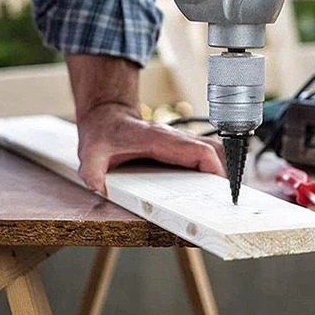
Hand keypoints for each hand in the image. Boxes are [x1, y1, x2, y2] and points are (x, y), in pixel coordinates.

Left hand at [76, 103, 224, 192]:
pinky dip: (213, 166)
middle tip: (222, 197)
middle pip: (214, 149)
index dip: (214, 168)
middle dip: (224, 171)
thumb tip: (97, 186)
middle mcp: (175, 138)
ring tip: (218, 194)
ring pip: (213, 150)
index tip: (218, 188)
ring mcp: (180, 141)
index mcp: (161, 139)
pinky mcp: (180, 147)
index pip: (199, 150)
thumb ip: (91, 169)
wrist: (107, 117)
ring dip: (220, 168)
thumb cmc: (103, 133)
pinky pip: (205, 153)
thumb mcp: (91, 152)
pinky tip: (207, 186)